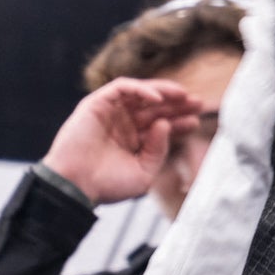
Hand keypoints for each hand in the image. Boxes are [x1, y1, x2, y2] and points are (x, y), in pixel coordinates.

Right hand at [40, 80, 207, 205]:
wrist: (75, 186)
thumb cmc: (106, 185)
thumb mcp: (143, 172)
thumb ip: (158, 150)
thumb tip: (165, 123)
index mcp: (133, 141)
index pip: (161, 125)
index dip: (179, 121)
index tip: (196, 121)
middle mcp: (122, 124)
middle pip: (155, 108)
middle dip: (177, 104)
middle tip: (198, 103)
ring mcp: (110, 112)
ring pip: (140, 94)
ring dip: (163, 92)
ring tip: (182, 96)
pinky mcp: (96, 103)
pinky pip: (121, 88)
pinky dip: (140, 90)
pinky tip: (158, 99)